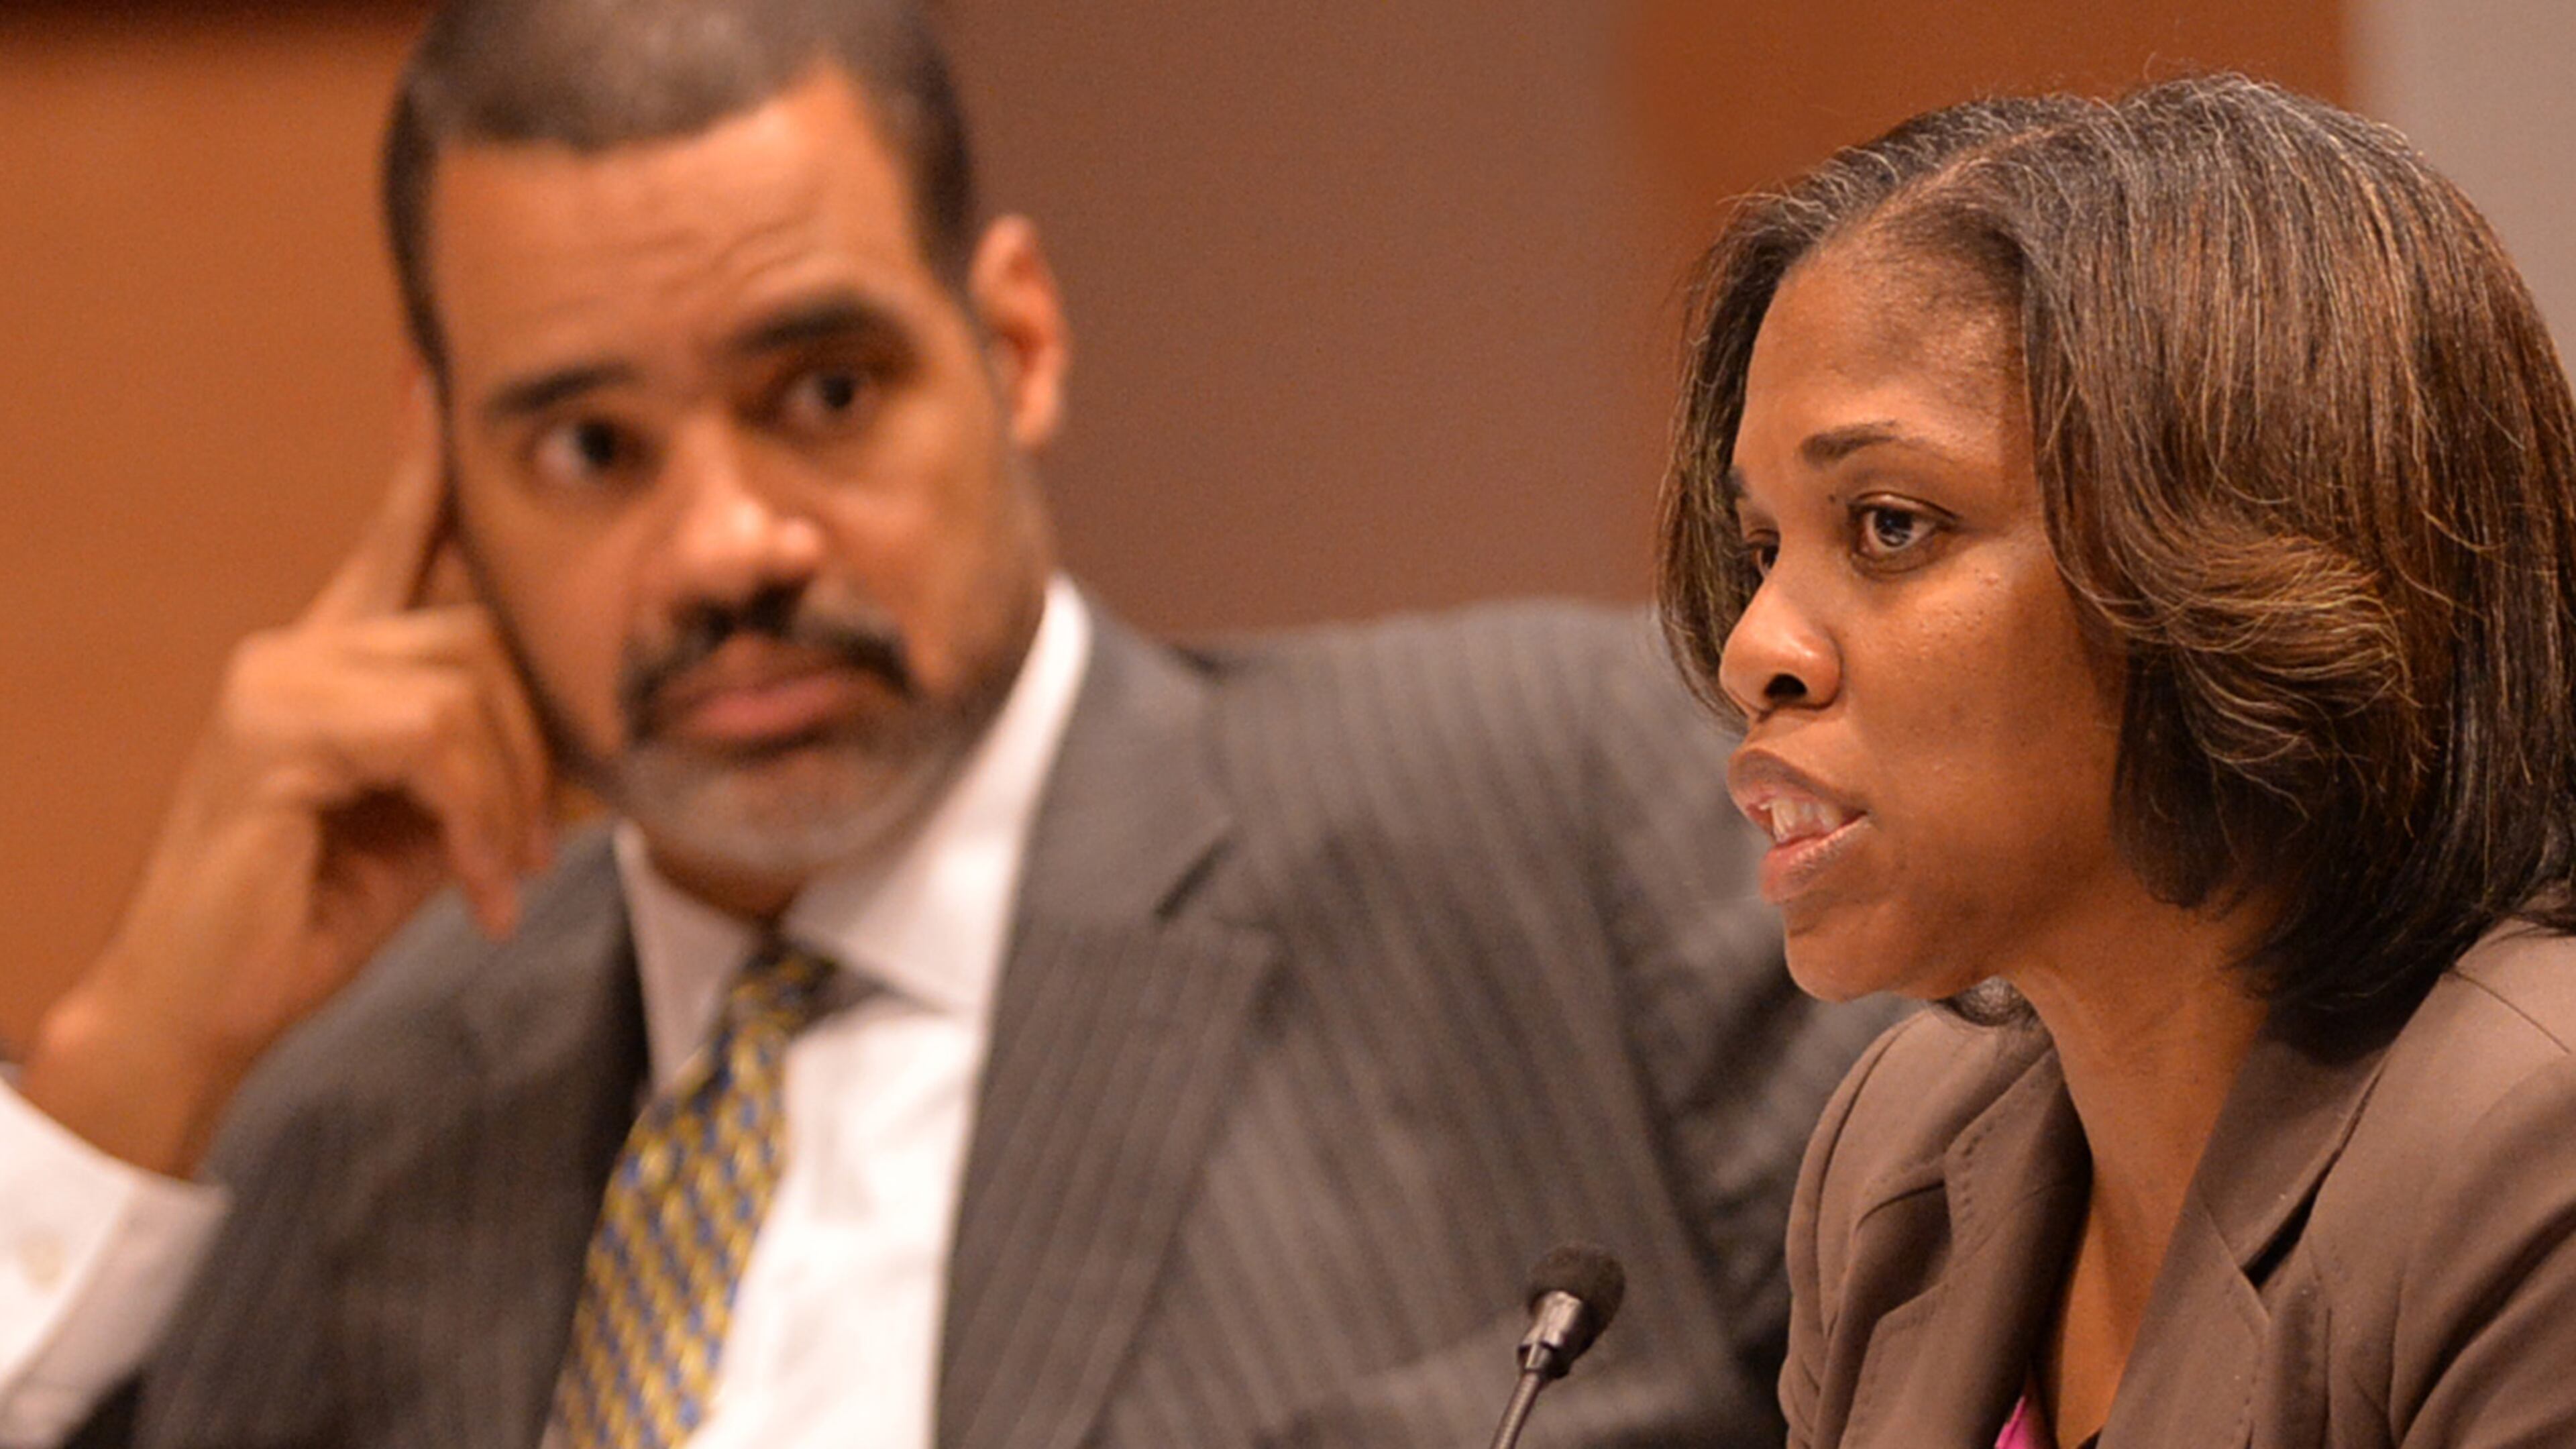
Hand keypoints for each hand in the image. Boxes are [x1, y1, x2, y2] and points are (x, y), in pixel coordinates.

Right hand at [20, 434, 553, 1177]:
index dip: (424, 459)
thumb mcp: (444, 821)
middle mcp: (300, 647)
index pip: (396, 535)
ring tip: (502, 872)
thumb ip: (503, 762)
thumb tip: (607, 741)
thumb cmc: (320, 909)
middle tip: (540, 841)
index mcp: (336, 656)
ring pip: (468, 687)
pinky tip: (476, 887)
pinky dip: (476, 818)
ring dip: (511, 796)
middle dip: (540, 742)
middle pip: (485, 631)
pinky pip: (432, 738)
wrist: (211, 1001)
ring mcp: (279, 680)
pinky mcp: (275, 731)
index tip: (437, 373)